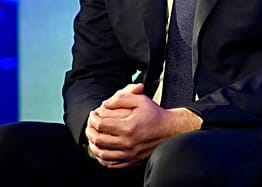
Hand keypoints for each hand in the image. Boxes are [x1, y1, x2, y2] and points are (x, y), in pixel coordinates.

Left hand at [84, 83, 201, 167]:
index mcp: (129, 127)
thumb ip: (122, 97)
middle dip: (90, 130)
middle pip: (98, 139)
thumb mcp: (141, 99)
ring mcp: (129, 154)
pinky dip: (102, 157)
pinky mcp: (132, 161)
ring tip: (93, 136)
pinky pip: (110, 163)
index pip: (101, 124)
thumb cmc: (156, 115)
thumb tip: (106, 103)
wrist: (171, 130)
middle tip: (90, 124)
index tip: (94, 114)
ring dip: (93, 144)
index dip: (93, 118)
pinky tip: (101, 149)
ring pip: (102, 153)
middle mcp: (128, 143)